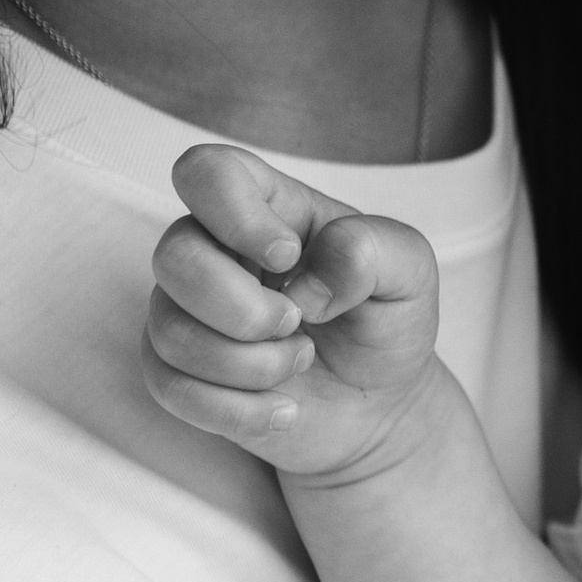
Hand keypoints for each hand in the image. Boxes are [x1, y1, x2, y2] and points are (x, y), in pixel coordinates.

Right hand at [144, 141, 445, 484]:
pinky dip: (237, 409)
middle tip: (299, 325)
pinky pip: (170, 387)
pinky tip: (284, 409)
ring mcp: (189, 310)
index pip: (205, 172)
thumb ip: (373, 248)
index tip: (288, 257)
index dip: (236, 215)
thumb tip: (306, 282)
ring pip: (170, 331)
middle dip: (245, 309)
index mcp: (267, 207)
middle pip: (173, 256)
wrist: (380, 405)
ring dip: (252, 365)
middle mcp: (214, 251)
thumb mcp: (411, 272)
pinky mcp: (179, 369)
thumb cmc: (386, 322)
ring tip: (300, 362)